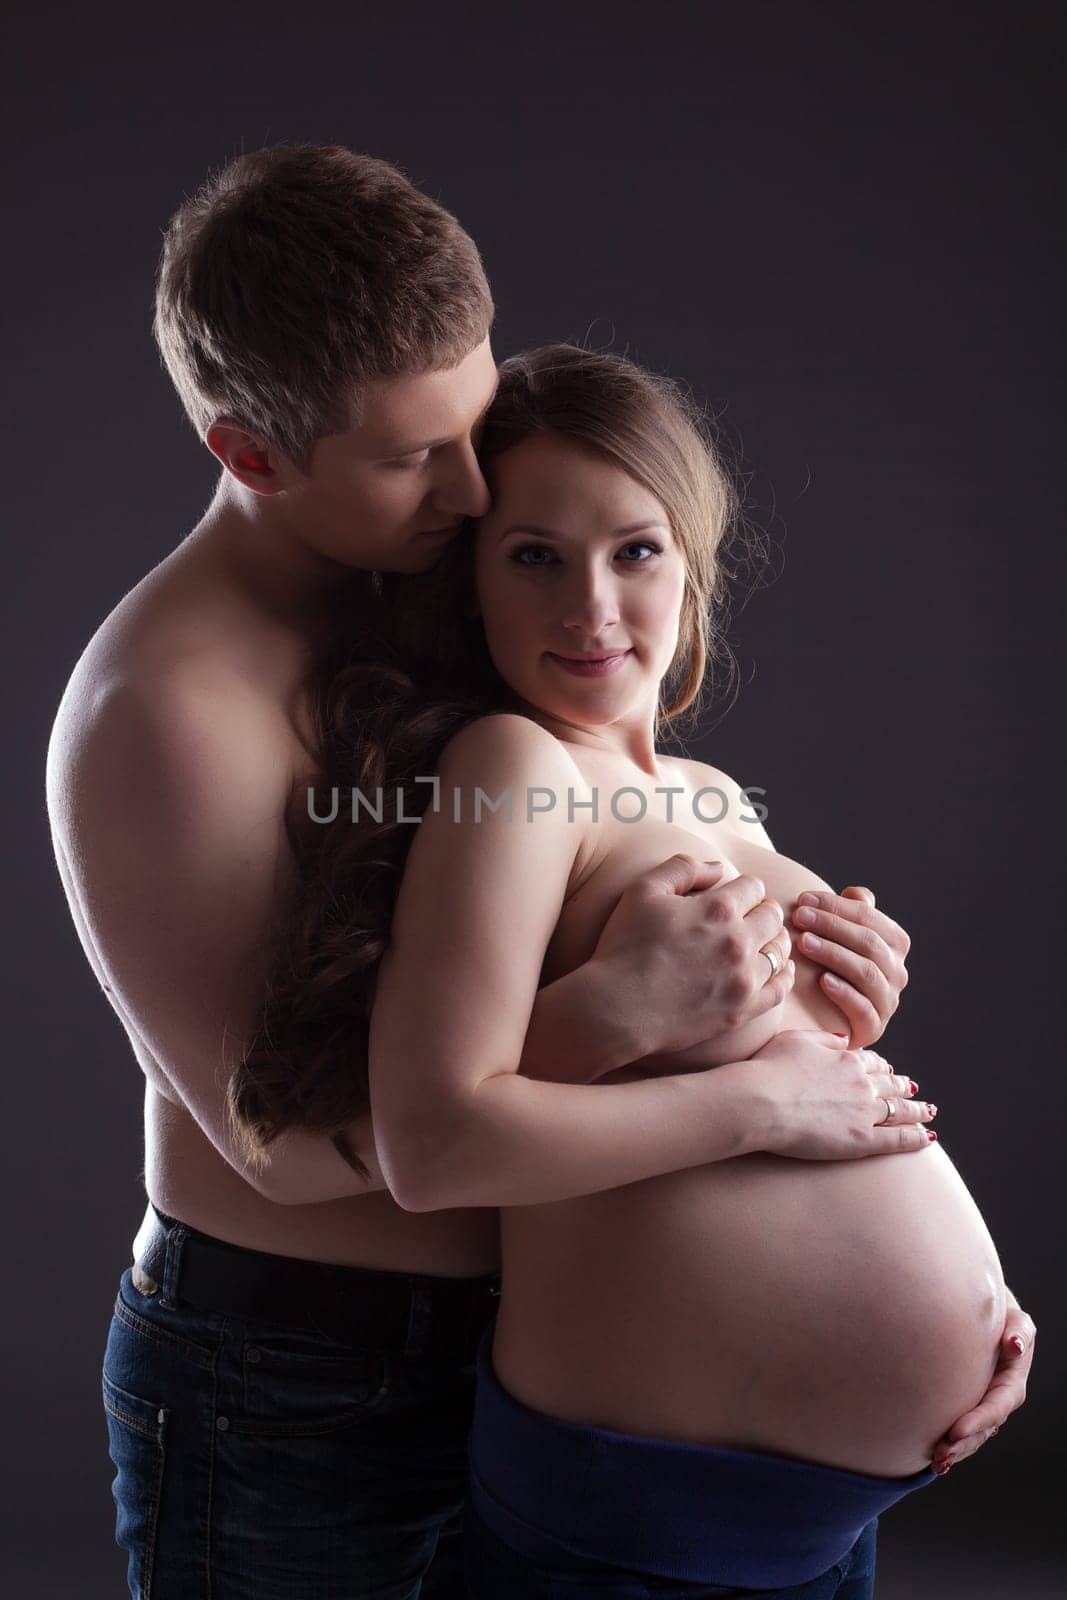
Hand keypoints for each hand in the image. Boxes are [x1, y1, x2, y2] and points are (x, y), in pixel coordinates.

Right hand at [592, 854, 794, 1057]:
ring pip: (780, 949)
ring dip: (773, 940)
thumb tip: (718, 868)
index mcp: (718, 908)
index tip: (733, 897)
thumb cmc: (623, 947)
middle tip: (748, 918)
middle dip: (761, 911)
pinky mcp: (743, 1009)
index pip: (753, 886)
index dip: (743, 888)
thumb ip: (682, 868)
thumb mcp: (642, 891)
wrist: (618, 1008)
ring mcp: (744, 977)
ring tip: (760, 942)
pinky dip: (783, 974)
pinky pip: (780, 988)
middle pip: (772, 915)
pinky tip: (776, 969)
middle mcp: (739, 940)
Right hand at [745, 1028, 936, 1159]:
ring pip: (899, 1110)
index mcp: (846, 1059)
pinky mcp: (862, 1141)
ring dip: (916, 1110)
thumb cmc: (769, 1068)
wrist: (761, 1101)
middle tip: (913, 1089)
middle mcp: (861, 1084)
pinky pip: (897, 1139)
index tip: (887, 1069)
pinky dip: (915, 1138)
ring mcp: (864, 1113)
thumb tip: (844, 1039)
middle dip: (903, 1086)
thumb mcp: (796, 1039)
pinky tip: (927, 1137)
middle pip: (890, 1085)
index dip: (880, 1066)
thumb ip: (824, 1039)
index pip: (871, 1062)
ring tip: (928, 1111)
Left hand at [791, 885, 909, 1048]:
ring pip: (867, 973)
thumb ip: (853, 913)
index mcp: (895, 943)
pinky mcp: (874, 1028)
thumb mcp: (844, 937)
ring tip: (804, 943)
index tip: (803, 899)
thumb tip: (854, 892)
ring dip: (834, 954)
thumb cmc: (836, 967)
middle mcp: (897, 971)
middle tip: (799, 917)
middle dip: (832, 926)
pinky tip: (822, 980)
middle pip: (869, 942)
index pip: (869, 917)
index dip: (836, 905)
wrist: (830, 1019)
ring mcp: (888, 1001)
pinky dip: (844, 993)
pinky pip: (863, 1010)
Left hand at [930, 1292, 1035, 1473]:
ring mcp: (984, 1407)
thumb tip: (1015, 1344)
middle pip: (983, 1429)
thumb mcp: (1016, 1321)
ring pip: (973, 1436)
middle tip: (941, 1455)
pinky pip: (962, 1431)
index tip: (955, 1430)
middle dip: (963, 1444)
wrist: (987, 1319)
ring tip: (936, 1463)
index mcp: (1012, 1383)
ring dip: (956, 1451)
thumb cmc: (1002, 1318)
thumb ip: (1018, 1331)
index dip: (978, 1420)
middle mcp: (999, 1400)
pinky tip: (931, 1457)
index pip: (996, 1406)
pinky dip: (950, 1444)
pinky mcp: (969, 1407)